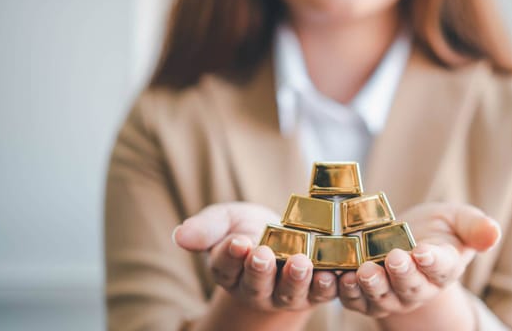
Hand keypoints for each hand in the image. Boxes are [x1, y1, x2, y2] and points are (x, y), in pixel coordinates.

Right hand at [172, 203, 337, 311]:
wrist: (287, 235)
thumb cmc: (249, 227)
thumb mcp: (226, 219)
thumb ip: (206, 228)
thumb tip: (179, 235)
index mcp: (229, 272)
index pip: (225, 267)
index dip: (230, 255)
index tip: (236, 241)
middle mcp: (256, 289)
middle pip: (255, 285)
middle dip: (259, 270)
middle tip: (262, 253)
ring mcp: (286, 293)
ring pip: (289, 292)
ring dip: (295, 279)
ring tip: (300, 262)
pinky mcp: (315, 292)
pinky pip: (322, 293)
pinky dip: (327, 285)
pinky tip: (332, 273)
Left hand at [337, 203, 500, 322]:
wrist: (408, 241)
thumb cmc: (438, 229)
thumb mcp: (459, 220)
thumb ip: (475, 226)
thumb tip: (494, 232)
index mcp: (444, 268)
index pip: (441, 268)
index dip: (433, 261)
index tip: (424, 252)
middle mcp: (418, 288)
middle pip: (410, 287)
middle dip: (401, 274)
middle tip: (394, 258)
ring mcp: (391, 295)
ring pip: (380, 297)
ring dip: (370, 286)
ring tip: (363, 271)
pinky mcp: (364, 296)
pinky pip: (353, 299)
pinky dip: (343, 291)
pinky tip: (333, 276)